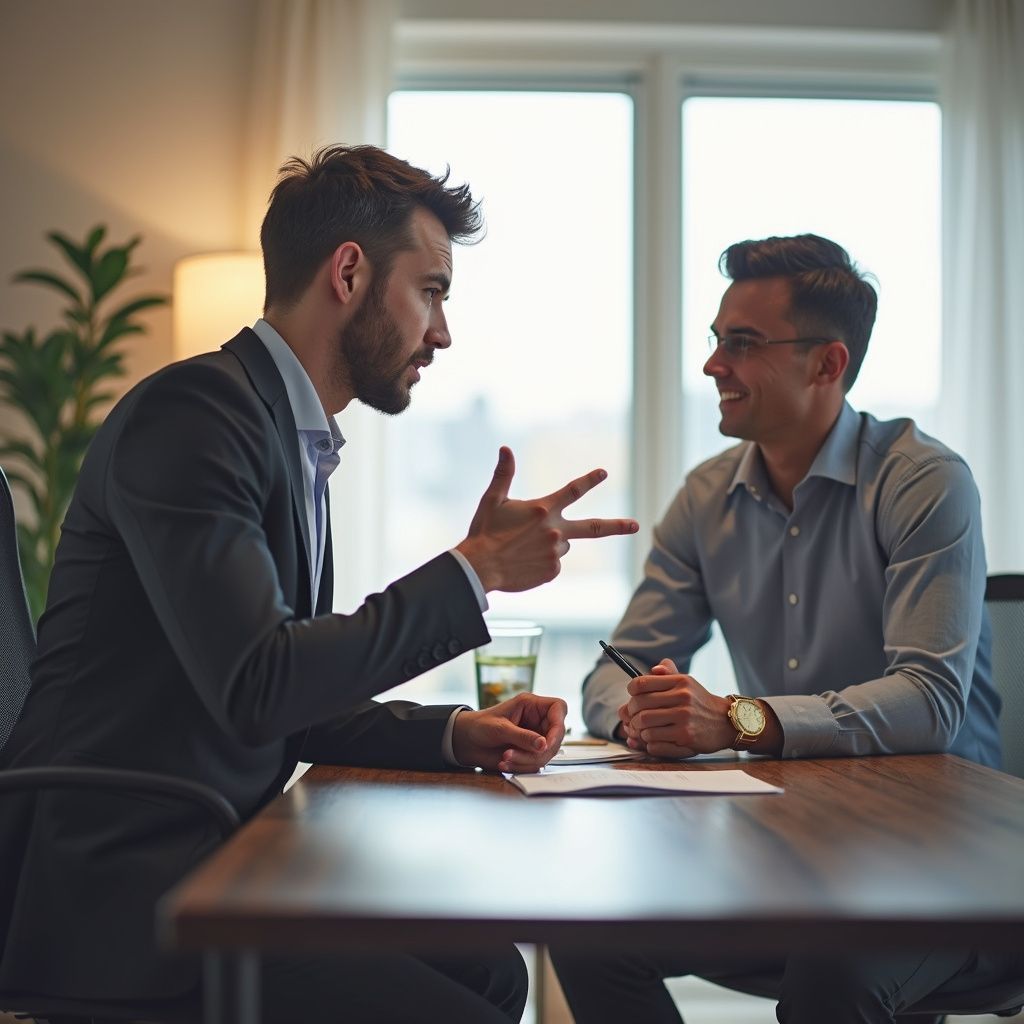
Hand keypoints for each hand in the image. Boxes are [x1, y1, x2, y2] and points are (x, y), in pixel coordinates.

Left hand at [452, 692, 566, 772]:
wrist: (467, 742)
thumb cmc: (480, 725)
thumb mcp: (500, 728)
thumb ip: (522, 736)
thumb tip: (544, 745)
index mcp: (532, 705)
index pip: (558, 708)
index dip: (559, 724)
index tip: (548, 743)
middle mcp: (537, 720)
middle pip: (555, 736)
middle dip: (537, 751)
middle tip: (514, 755)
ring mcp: (535, 737)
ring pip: (547, 753)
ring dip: (527, 761)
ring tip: (505, 759)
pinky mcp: (530, 752)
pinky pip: (536, 763)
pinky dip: (522, 767)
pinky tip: (505, 764)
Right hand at [456, 447, 638, 592]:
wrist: (480, 567)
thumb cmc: (485, 532)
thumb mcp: (493, 500)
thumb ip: (504, 474)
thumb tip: (505, 448)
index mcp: (544, 509)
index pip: (573, 490)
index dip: (590, 480)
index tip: (604, 473)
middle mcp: (555, 531)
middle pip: (593, 528)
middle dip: (617, 525)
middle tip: (636, 525)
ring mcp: (556, 553)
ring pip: (562, 544)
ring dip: (550, 543)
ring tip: (523, 547)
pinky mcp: (552, 571)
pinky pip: (553, 563)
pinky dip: (542, 560)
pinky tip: (524, 561)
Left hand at [617, 659, 733, 757]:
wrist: (726, 722)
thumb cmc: (699, 702)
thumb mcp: (687, 682)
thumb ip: (668, 673)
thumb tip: (653, 669)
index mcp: (680, 682)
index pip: (641, 684)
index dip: (631, 691)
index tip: (633, 695)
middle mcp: (682, 698)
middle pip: (638, 706)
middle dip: (631, 713)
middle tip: (633, 716)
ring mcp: (684, 719)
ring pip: (644, 725)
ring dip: (639, 730)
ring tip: (643, 729)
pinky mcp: (686, 738)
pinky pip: (654, 742)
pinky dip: (649, 743)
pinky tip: (654, 739)